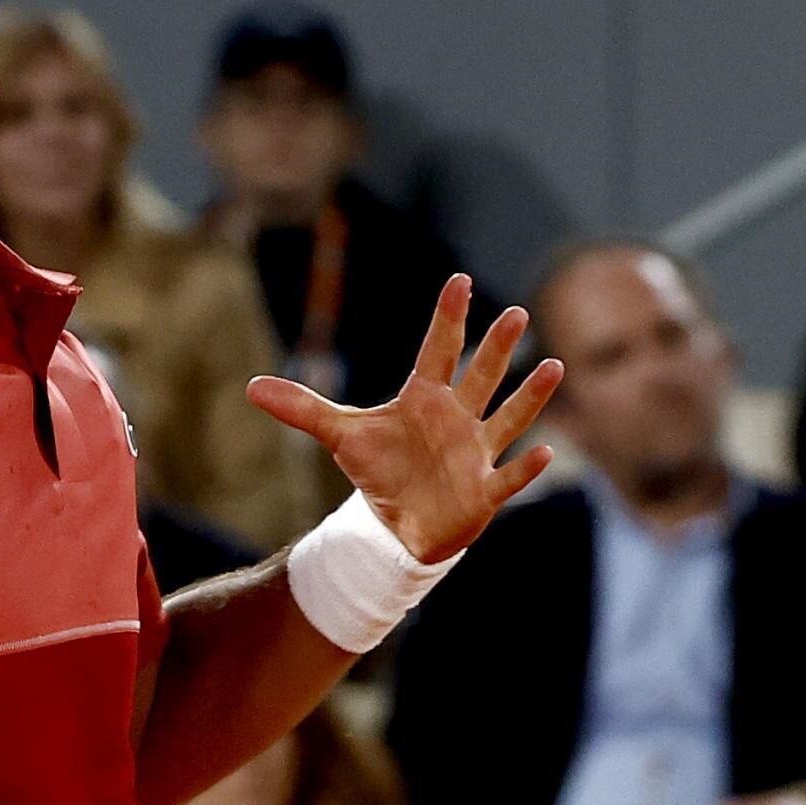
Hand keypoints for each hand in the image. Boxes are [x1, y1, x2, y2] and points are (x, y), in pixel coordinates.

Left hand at [247, 275, 562, 565]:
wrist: (398, 523)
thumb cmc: (380, 471)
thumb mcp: (340, 437)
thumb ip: (302, 409)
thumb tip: (252, 388)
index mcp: (425, 399)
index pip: (438, 351)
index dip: (448, 319)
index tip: (459, 281)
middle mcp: (457, 418)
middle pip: (479, 377)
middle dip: (497, 349)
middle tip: (516, 313)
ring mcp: (475, 452)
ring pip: (507, 419)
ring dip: (529, 397)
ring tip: (553, 366)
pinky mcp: (484, 490)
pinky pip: (509, 477)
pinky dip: (526, 468)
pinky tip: (547, 453)